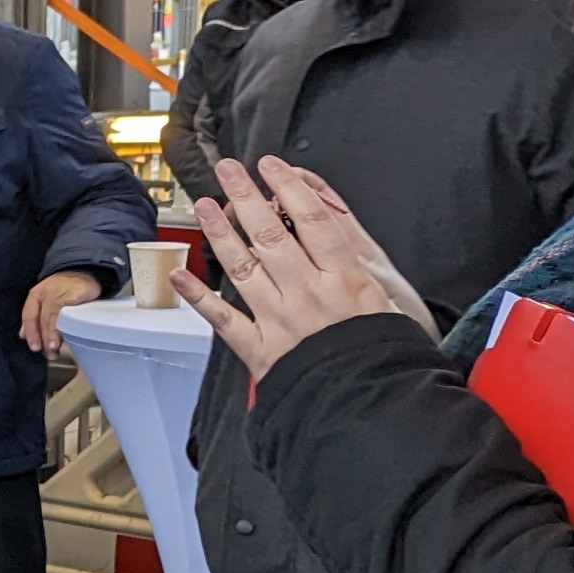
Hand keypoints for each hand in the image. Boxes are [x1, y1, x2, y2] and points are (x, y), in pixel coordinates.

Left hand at [19, 268, 106, 353]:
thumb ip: (36, 317)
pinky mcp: (71, 294)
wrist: (84, 272)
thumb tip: (24, 336)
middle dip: (41, 337)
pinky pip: (64, 312)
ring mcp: (56, 293)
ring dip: (50, 334)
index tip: (34, 347)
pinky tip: (66, 335)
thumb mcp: (47, 301)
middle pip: (38, 319)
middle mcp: (43, 294)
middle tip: (46, 353)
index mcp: (34, 296)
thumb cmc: (64, 290)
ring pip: (50, 317)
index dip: (30, 332)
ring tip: (53, 348)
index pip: (28, 316)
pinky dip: (63, 325)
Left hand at [178, 157, 407, 378]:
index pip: (313, 221)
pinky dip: (198, 297)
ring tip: (203, 207)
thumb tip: (337, 231)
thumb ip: (363, 267)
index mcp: (346, 281)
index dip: (290, 189)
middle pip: (271, 235)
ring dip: (220, 235)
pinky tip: (180, 275)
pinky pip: (224, 319)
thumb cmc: (386, 357)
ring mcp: (280, 320)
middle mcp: (308, 294)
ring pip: (242, 268)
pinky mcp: (261, 350)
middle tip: (228, 171)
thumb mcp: (394, 304)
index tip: (272, 167)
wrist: (371, 405)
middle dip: (246, 198)